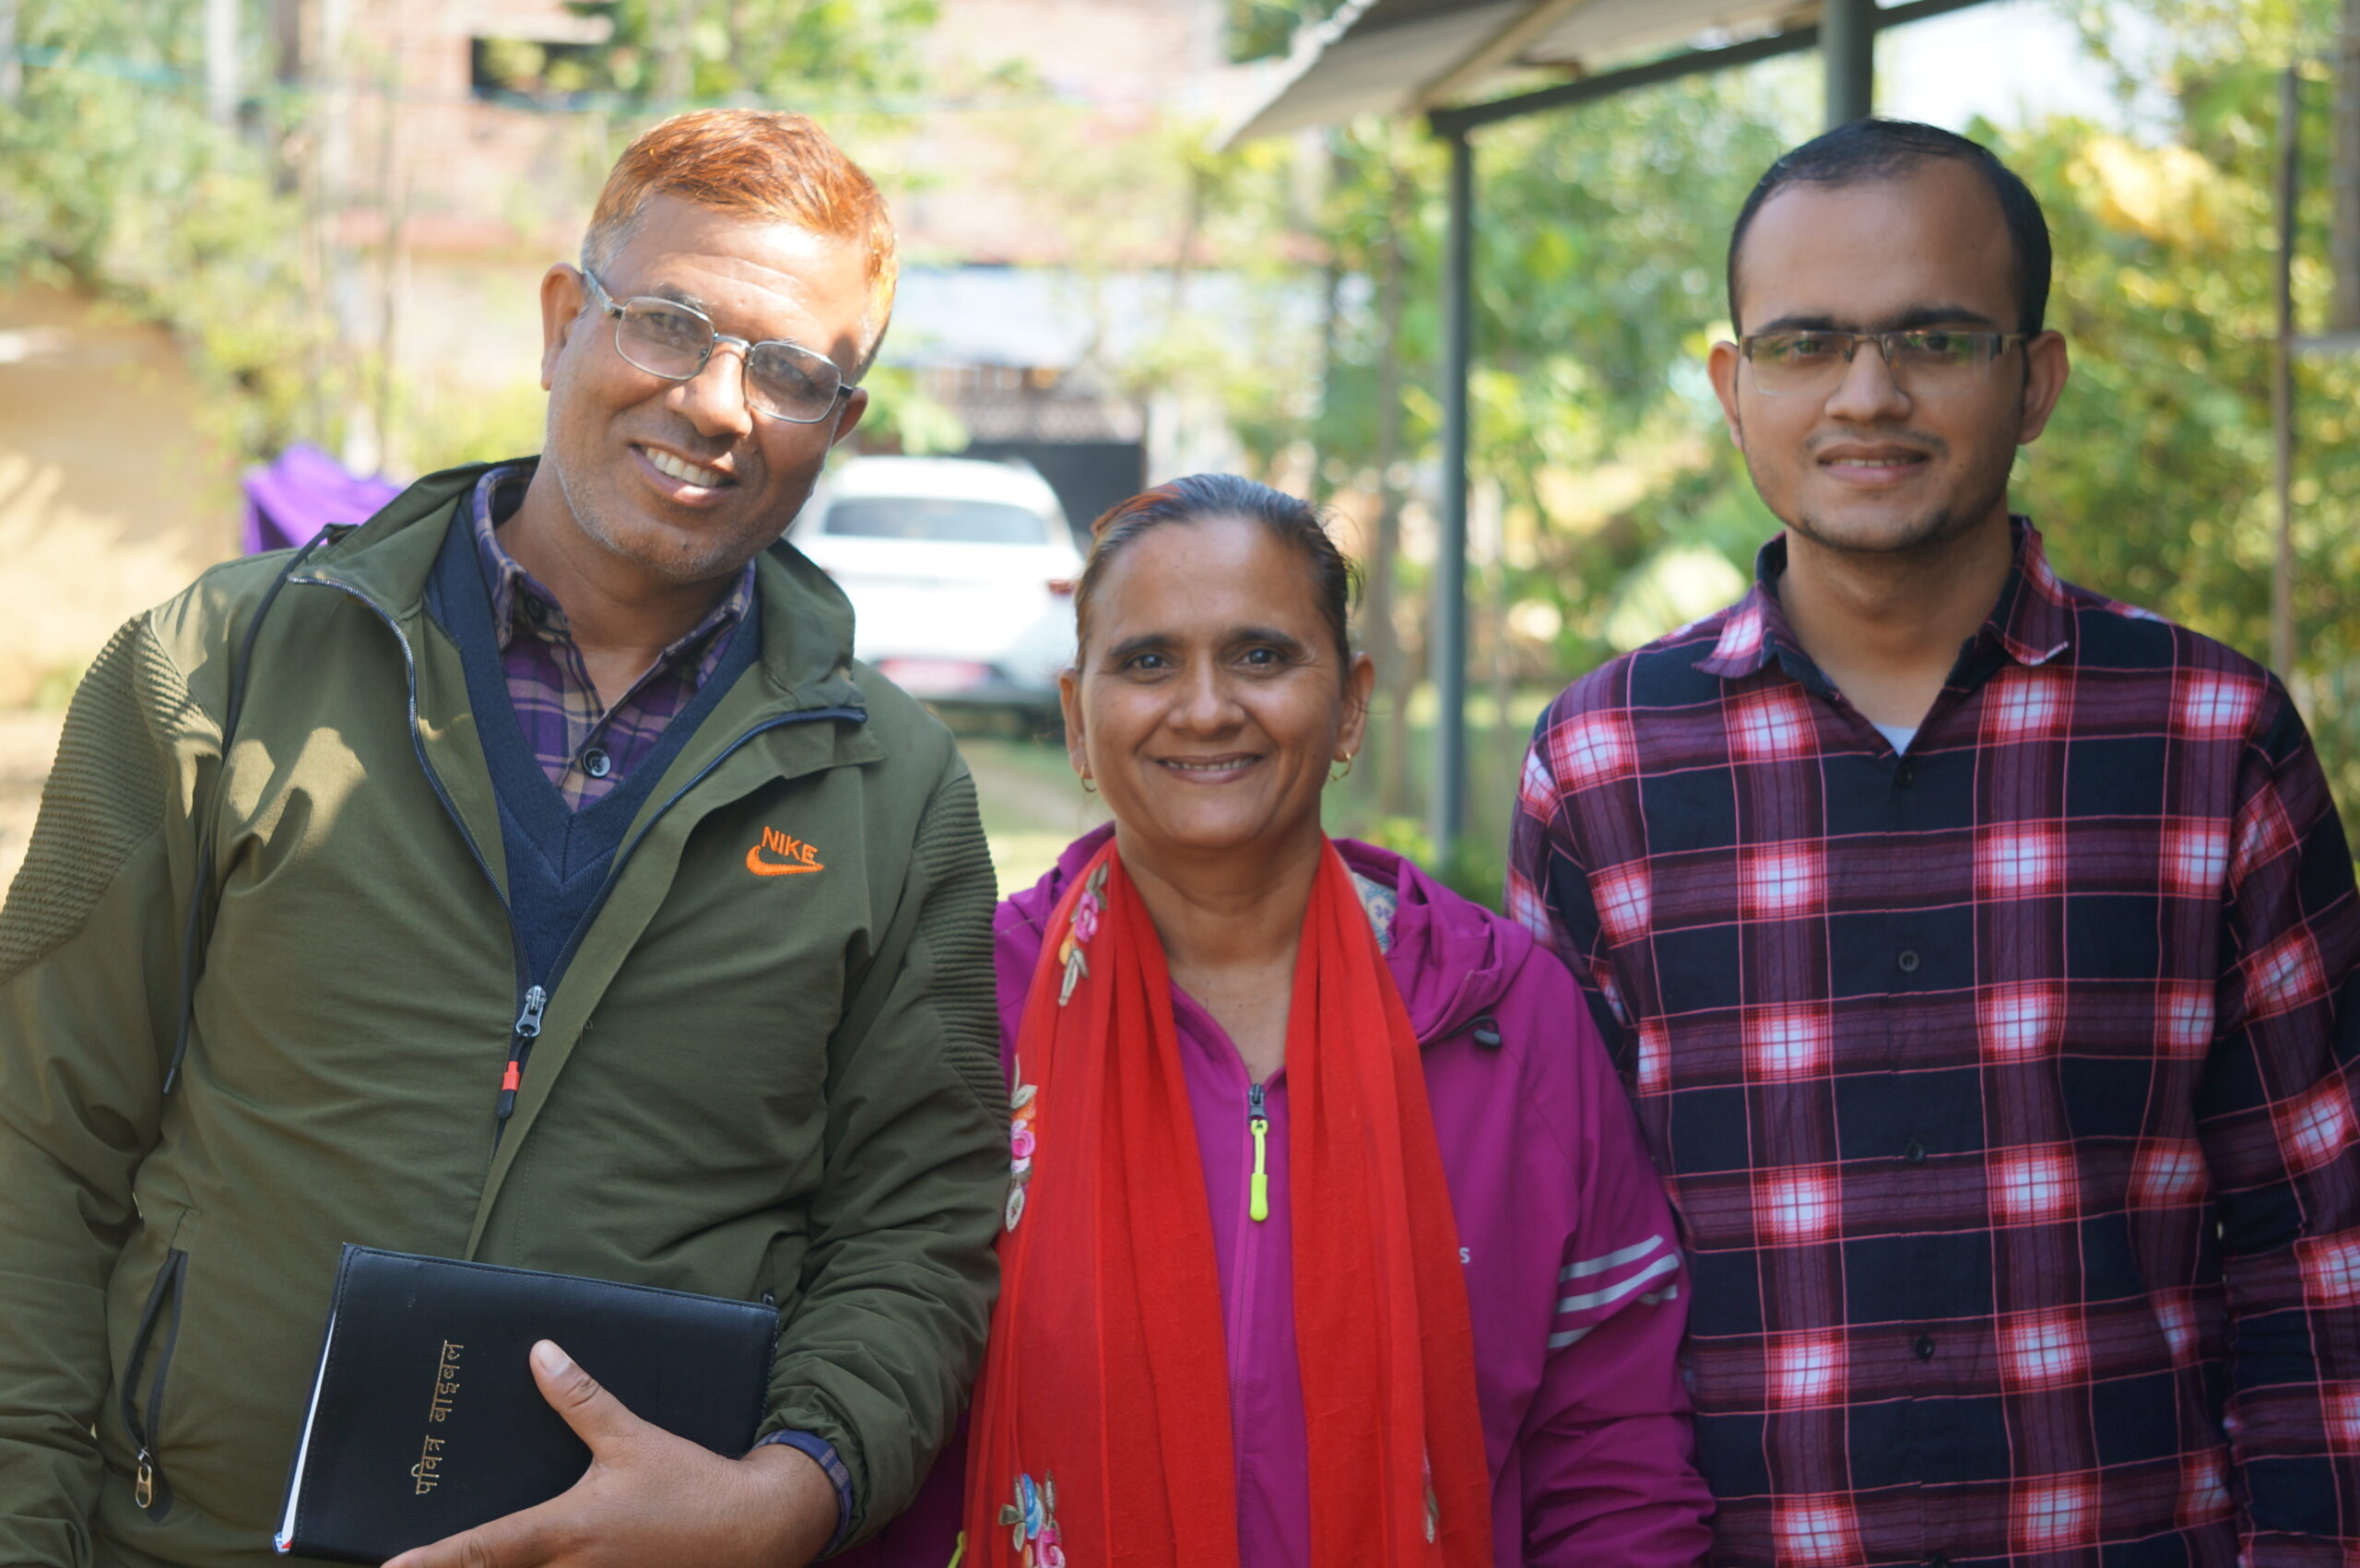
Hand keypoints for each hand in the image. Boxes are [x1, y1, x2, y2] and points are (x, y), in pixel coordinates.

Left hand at [384, 1340, 838, 1567]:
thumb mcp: (634, 1437)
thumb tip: (541, 1355)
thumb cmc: (691, 1486)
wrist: (755, 1530)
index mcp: (567, 1530)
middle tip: (414, 1567)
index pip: (484, 1549)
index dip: (433, 1561)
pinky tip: (537, 1562)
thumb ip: (581, 1399)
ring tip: (470, 1561)